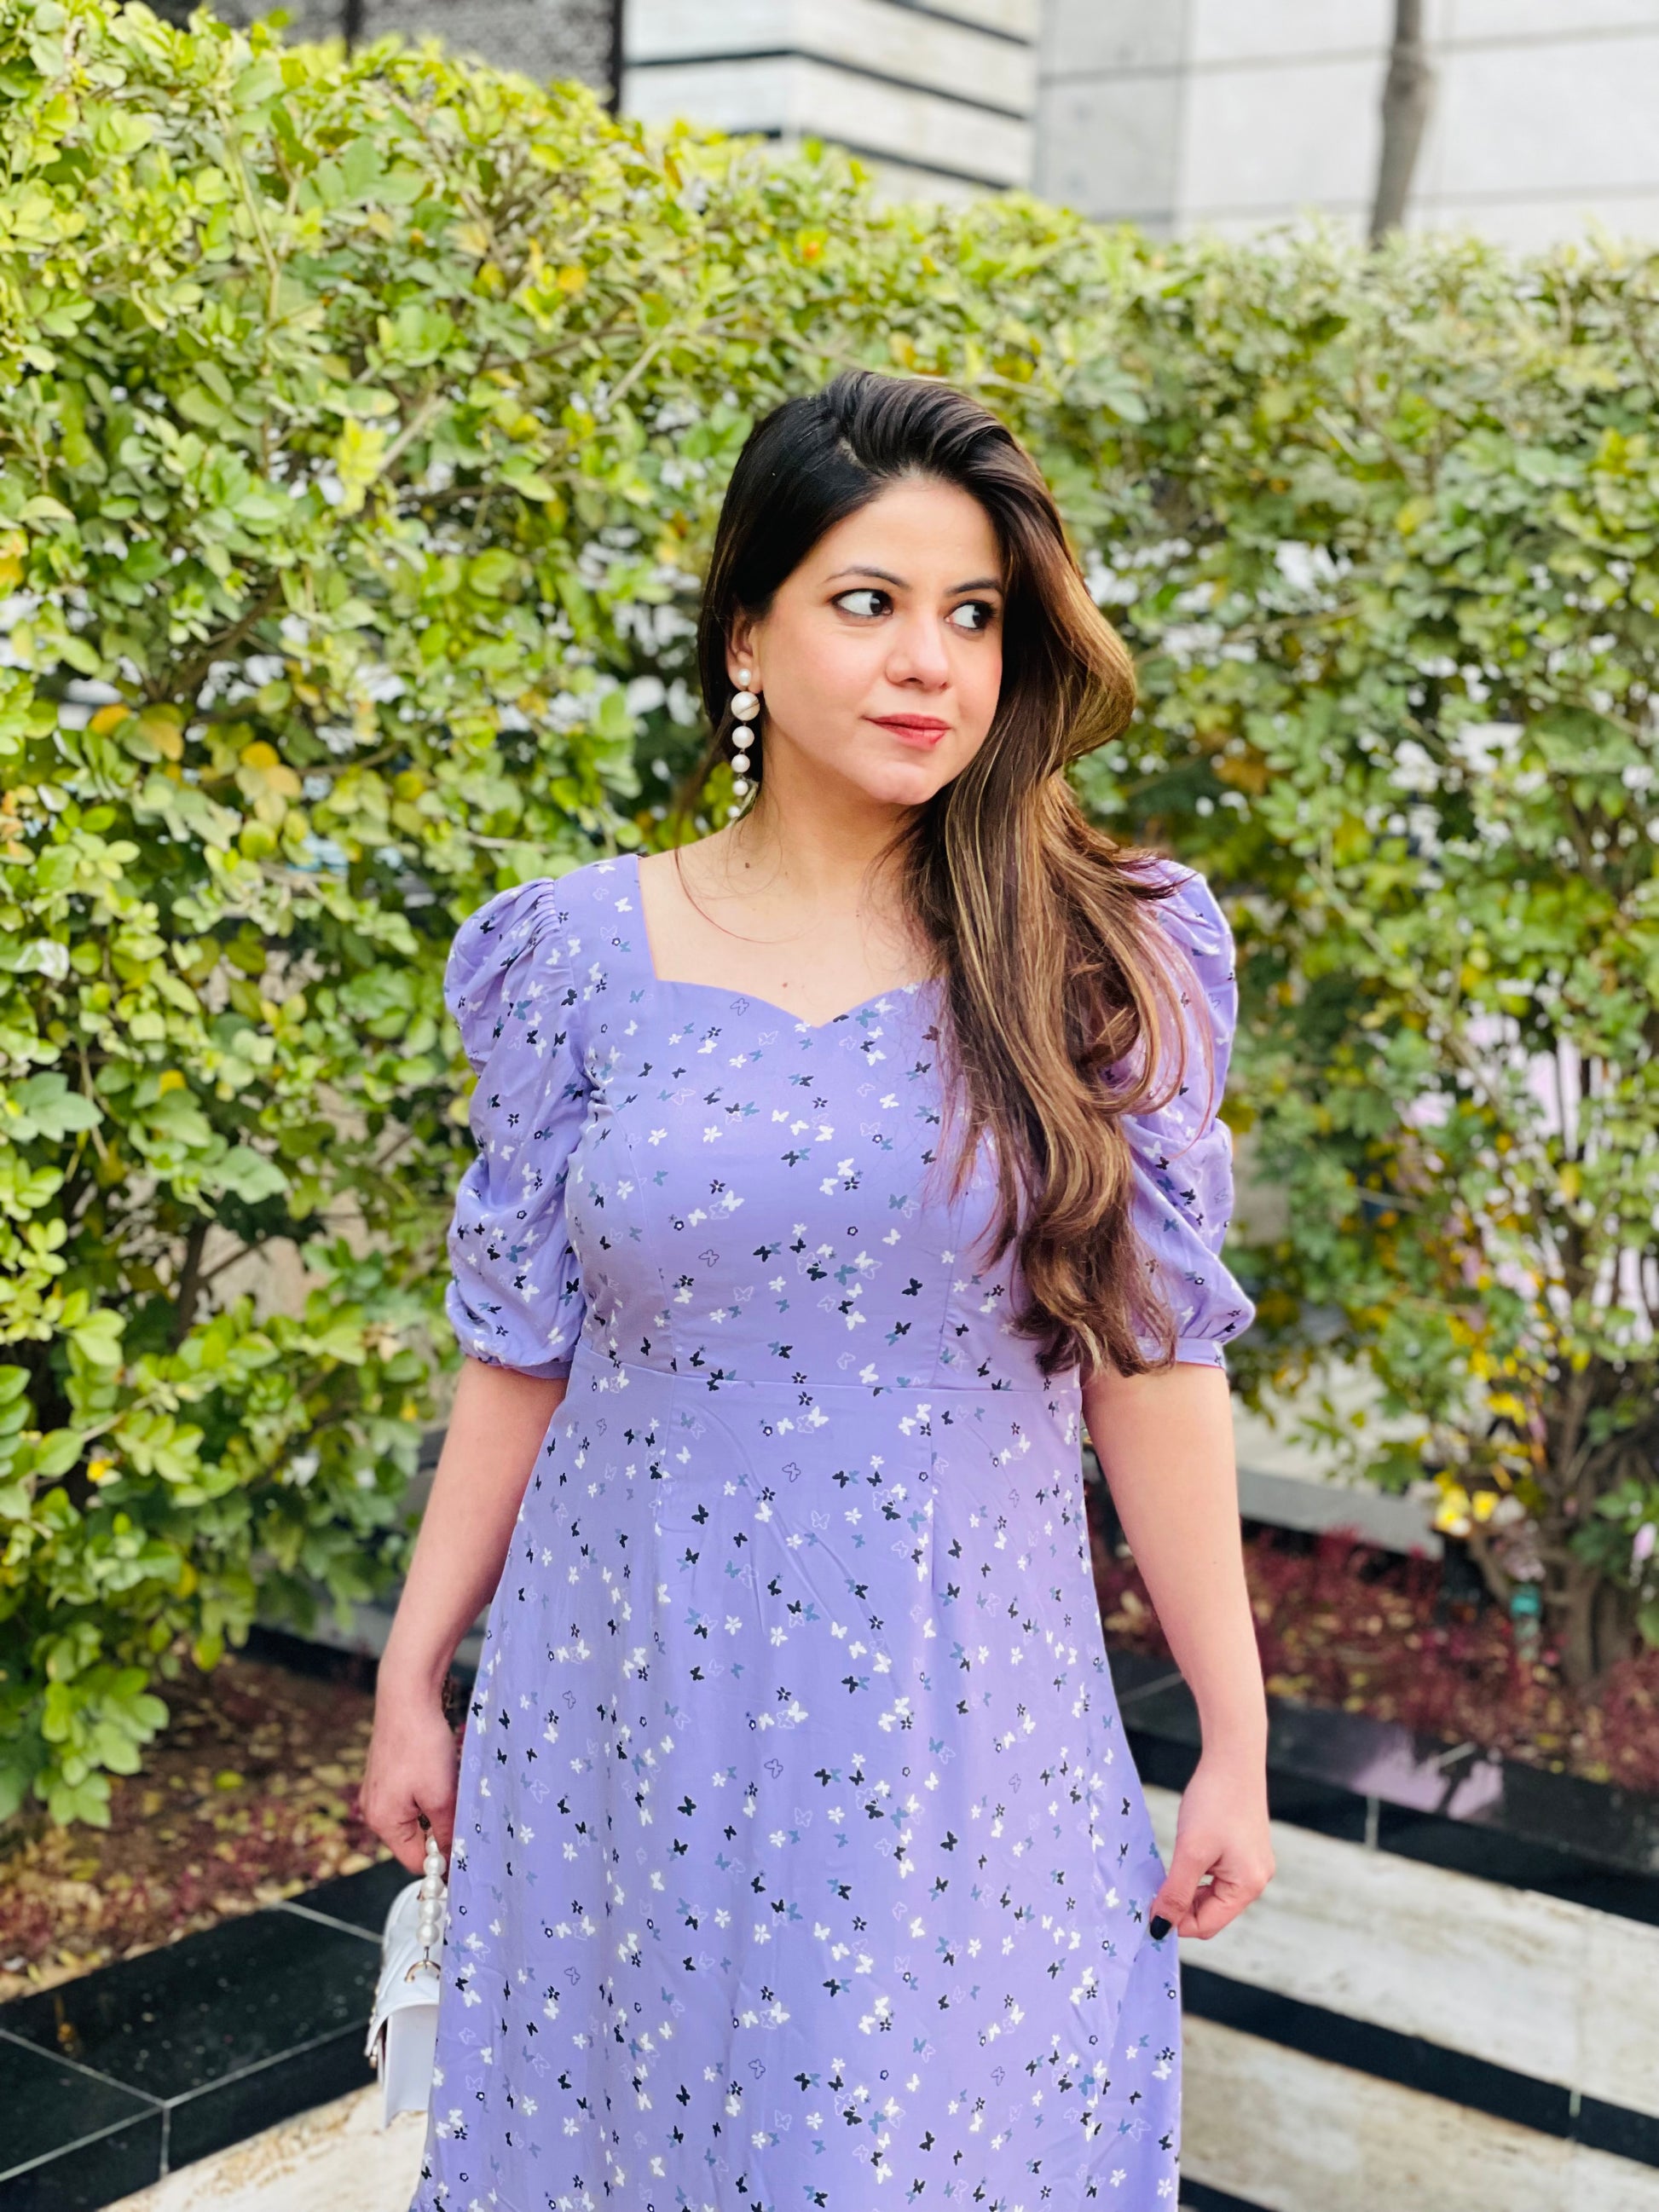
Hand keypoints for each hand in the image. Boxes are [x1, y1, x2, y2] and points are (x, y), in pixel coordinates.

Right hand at [360, 1677, 461, 1872]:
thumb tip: (451, 1858)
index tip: (466, 1850)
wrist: (407, 1696)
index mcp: (383, 1822)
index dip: (442, 1860)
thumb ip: (446, 1832)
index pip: (415, 1861)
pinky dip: (429, 1790)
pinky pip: (411, 1795)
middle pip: (414, 1838)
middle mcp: (374, 1810)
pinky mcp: (386, 1773)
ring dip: (437, 1807)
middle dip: (440, 1829)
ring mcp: (378, 1790)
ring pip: (416, 1815)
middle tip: (462, 1809)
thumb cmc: (421, 1745)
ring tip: (451, 1784)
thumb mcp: (441, 1796)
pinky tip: (441, 1769)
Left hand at [1149, 1745, 1273, 1940]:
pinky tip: (1182, 1857)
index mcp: (1248, 1886)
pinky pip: (1217, 1875)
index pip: (1207, 1924)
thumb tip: (1160, 1928)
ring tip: (1165, 1871)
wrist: (1233, 1756)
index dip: (1176, 1922)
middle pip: (1211, 1911)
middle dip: (1181, 1905)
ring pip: (1212, 1893)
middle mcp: (1255, 1880)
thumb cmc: (1214, 1802)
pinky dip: (1197, 1873)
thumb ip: (1175, 1892)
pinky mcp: (1244, 1849)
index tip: (1147, 1910)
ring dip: (1187, 1888)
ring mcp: (1251, 1864)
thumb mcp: (1190, 1851)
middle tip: (1151, 1890)